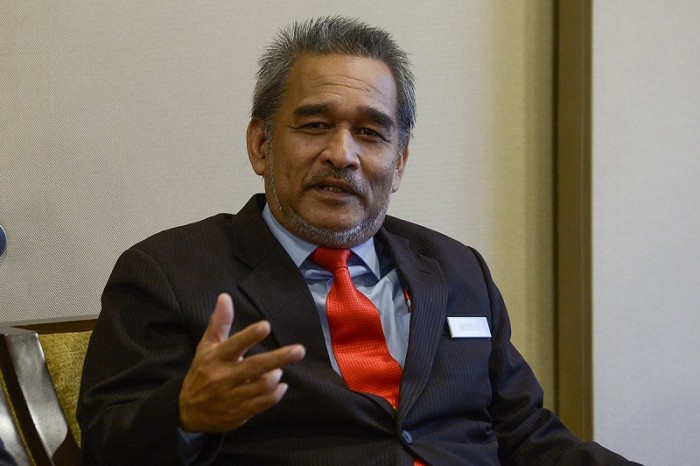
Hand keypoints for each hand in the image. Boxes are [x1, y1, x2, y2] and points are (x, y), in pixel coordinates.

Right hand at [178, 293, 305, 432]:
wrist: (188, 411)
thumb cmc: (202, 372)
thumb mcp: (207, 346)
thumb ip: (219, 322)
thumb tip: (225, 297)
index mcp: (215, 358)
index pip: (234, 345)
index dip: (250, 336)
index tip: (265, 326)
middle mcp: (224, 377)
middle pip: (255, 366)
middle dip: (279, 358)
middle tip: (299, 350)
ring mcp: (233, 396)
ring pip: (263, 385)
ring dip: (276, 375)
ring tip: (278, 370)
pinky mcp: (240, 412)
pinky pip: (264, 402)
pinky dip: (277, 393)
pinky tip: (281, 385)